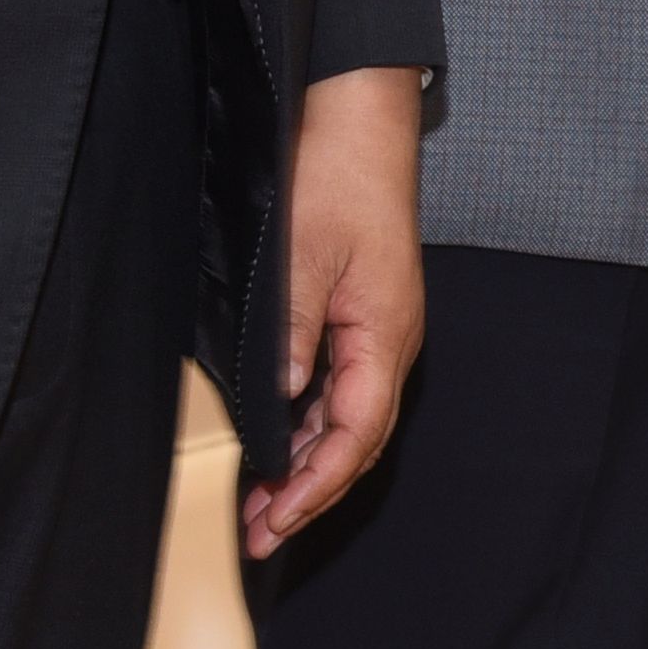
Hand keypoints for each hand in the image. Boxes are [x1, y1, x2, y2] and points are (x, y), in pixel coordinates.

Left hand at [243, 66, 423, 558]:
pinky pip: (338, 388)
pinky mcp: (359, 313)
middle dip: (309, 493)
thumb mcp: (301, 257)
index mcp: (385, 334)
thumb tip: (277, 406)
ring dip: (305, 464)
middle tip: (258, 534)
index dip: (315, 488)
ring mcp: (376, 328)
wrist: (358, 114)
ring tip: (261, 503)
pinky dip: (307, 425)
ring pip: (346, 419)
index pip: (355, 437)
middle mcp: (389, 341)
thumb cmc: (337, 172)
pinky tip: (276, 441)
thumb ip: (289, 336)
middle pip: (356, 441)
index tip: (273, 521)